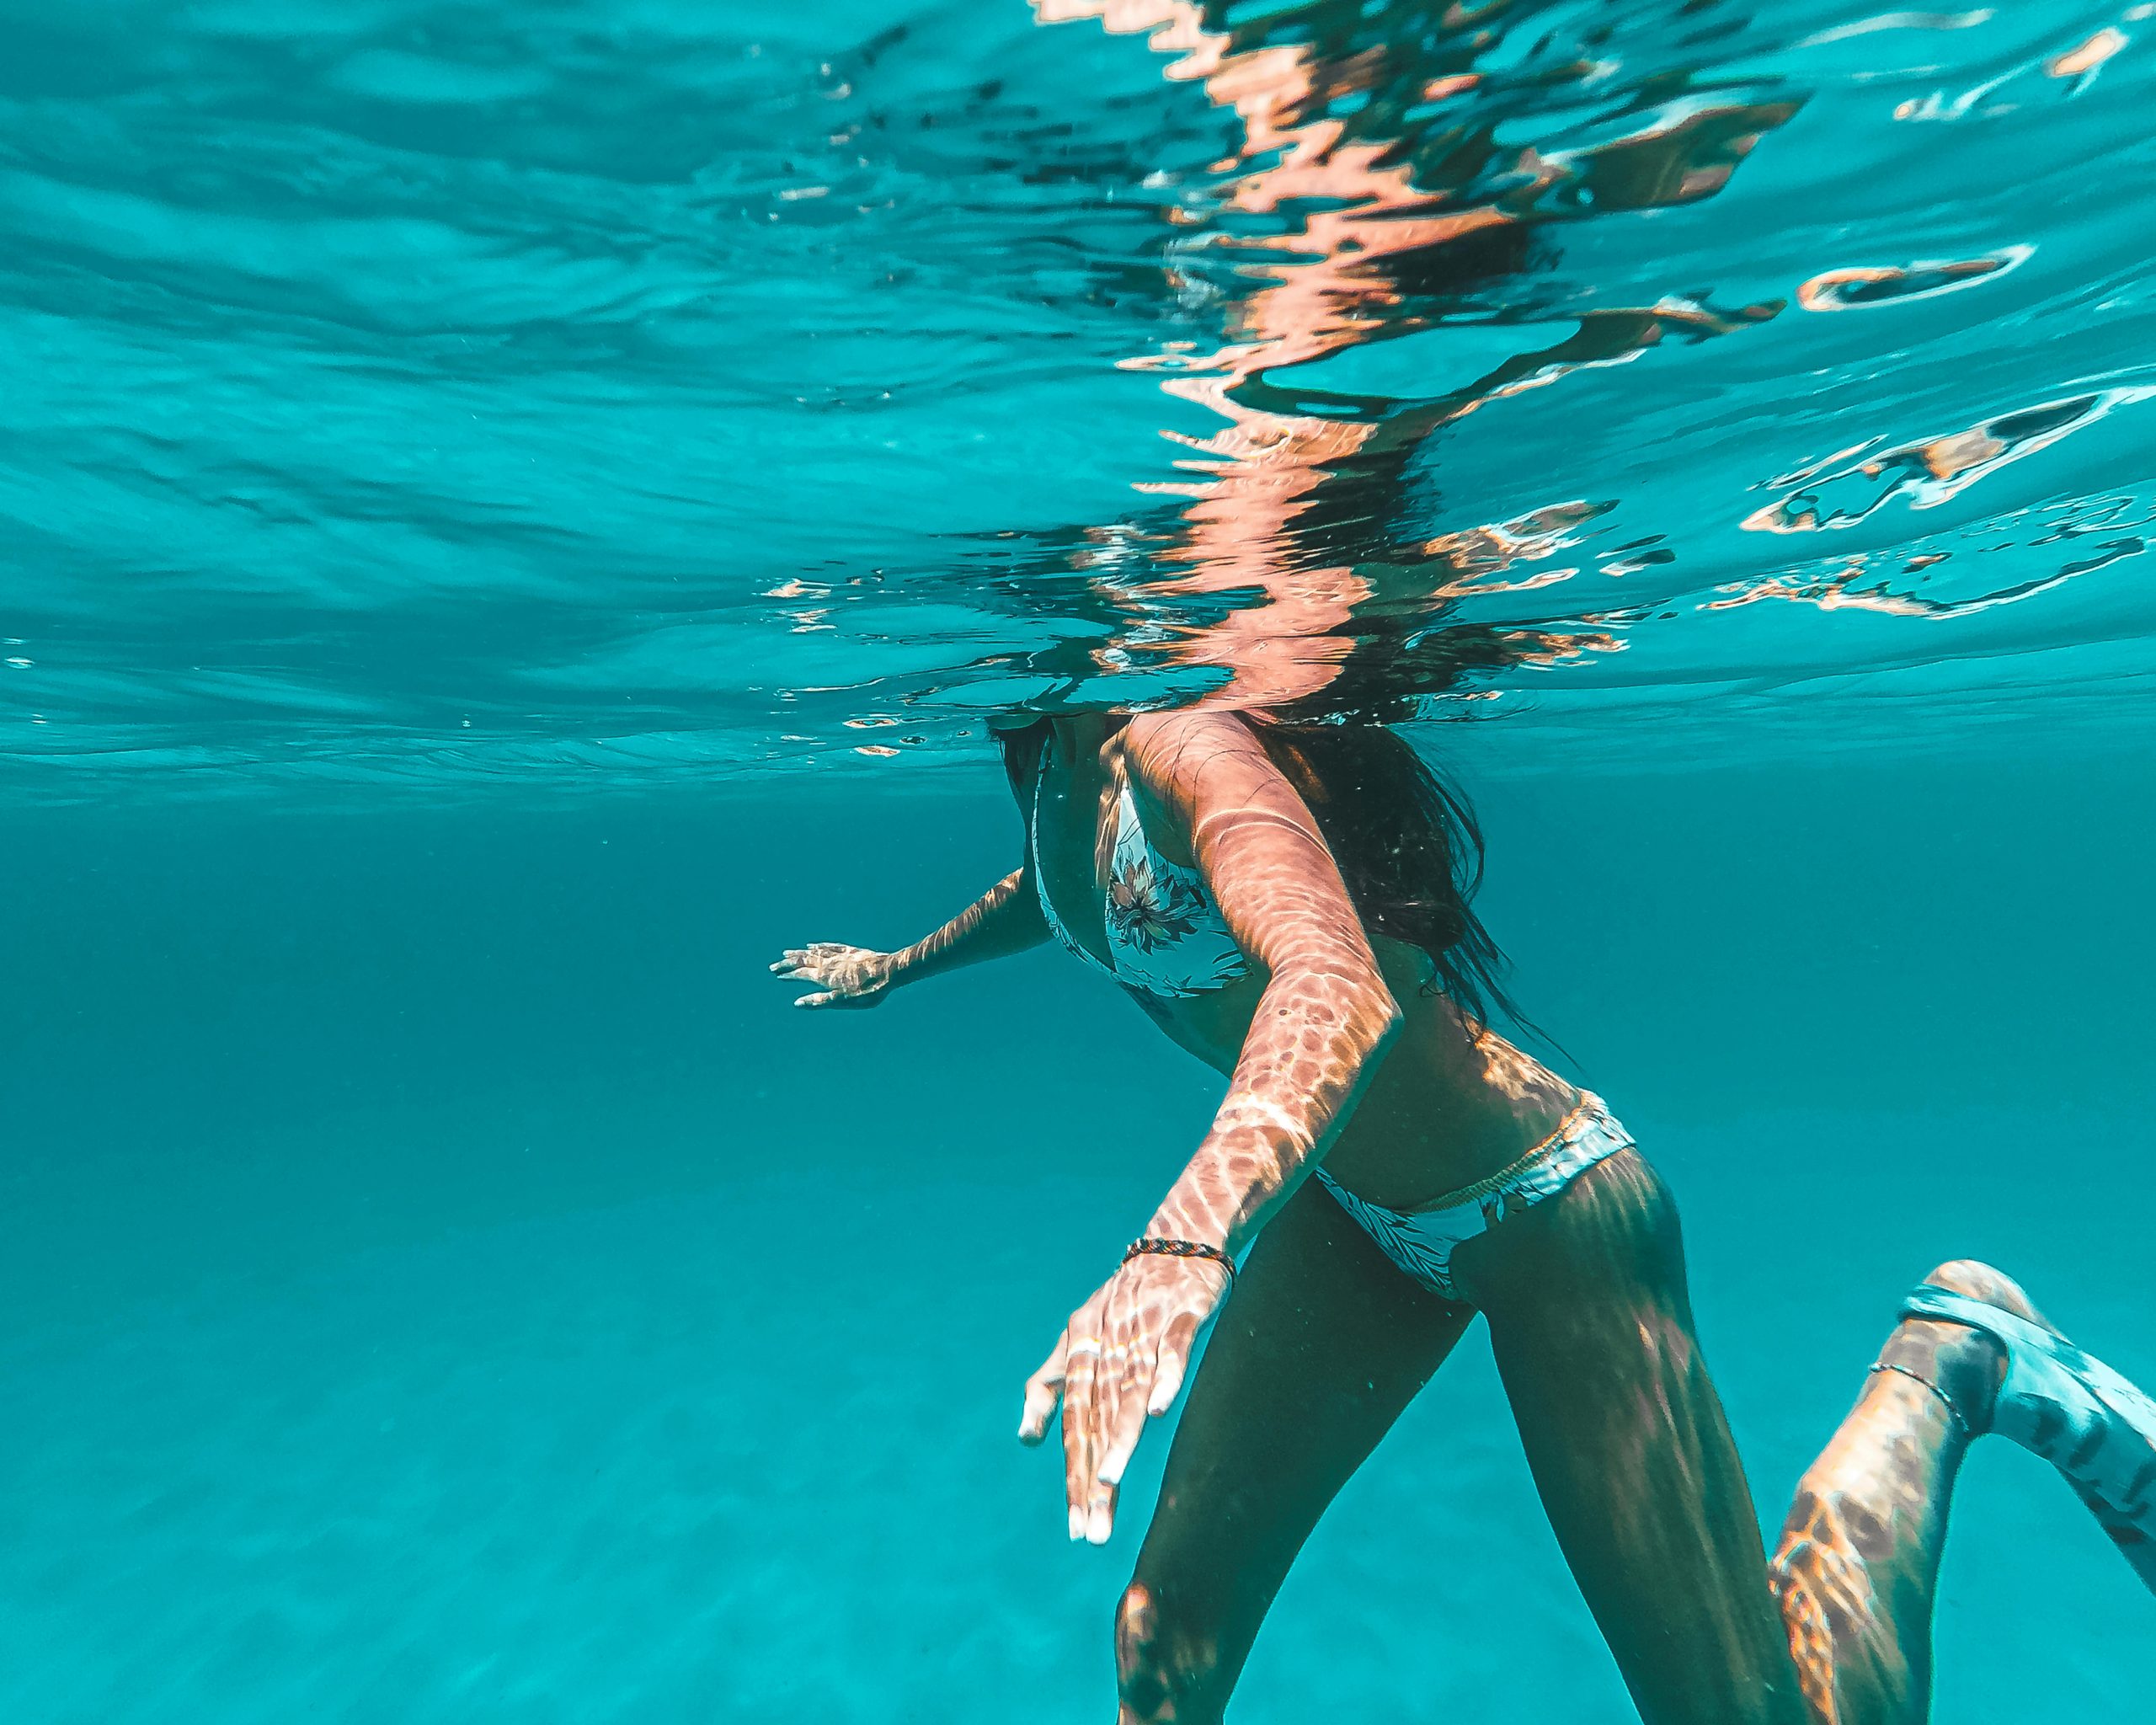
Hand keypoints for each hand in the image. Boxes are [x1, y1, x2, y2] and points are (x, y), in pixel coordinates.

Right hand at [769, 942, 896, 1008]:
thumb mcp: (843, 1001)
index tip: (777, 974)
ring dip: (799, 953)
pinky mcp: (851, 951)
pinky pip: (829, 947)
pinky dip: (818, 946)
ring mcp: (840, 955)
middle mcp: (829, 963)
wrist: (890, 971)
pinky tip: (813, 945)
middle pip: (804, 961)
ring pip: (814, 952)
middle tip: (773, 965)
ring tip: (788, 952)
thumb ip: (819, 1002)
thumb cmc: (868, 991)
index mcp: (825, 976)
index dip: (789, 975)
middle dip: (788, 963)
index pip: (801, 974)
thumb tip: (797, 1004)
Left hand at [1018, 1251, 1228, 1543]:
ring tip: (1110, 1482)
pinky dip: (1166, 1375)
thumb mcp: (1080, 1336)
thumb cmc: (1125, 1297)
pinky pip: (1173, 1348)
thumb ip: (1050, 1382)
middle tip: (1091, 1530)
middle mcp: (1107, 1344)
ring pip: (1128, 1391)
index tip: (1076, 1528)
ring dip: (1120, 1436)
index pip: (1075, 1425)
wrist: (1177, 1240)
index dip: (1074, 1475)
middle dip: (1093, 1475)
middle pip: (1097, 1419)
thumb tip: (1025, 1438)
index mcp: (1081, 1351)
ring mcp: (1144, 1328)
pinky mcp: (1182, 1313)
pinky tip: (1161, 1409)